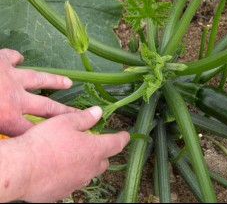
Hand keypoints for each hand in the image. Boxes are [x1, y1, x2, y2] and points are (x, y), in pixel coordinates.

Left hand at [0, 49, 77, 135]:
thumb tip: (8, 141)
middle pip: (46, 107)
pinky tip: (21, 58)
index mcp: (7, 116)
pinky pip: (10, 57)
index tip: (65, 134)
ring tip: (68, 82)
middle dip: (65, 111)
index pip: (33, 129)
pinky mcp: (0, 61)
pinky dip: (15, 57)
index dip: (50, 132)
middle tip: (80, 114)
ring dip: (55, 81)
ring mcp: (10, 77)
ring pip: (39, 79)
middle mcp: (15, 97)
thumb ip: (2, 128)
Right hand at [13, 107, 129, 201]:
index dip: (123, 138)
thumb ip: (86, 117)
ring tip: (75, 154)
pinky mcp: (65, 191)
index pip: (116, 143)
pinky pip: (75, 181)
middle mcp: (90, 168)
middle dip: (102, 152)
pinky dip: (73, 173)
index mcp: (95, 149)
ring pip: (90, 172)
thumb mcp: (67, 122)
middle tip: (93, 143)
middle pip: (104, 160)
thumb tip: (99, 111)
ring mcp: (78, 182)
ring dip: (88, 163)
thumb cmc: (46, 141)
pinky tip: (61, 167)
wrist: (22, 169)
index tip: (126, 135)